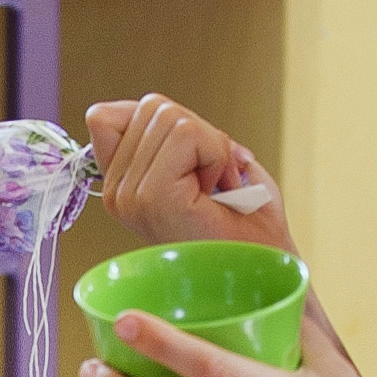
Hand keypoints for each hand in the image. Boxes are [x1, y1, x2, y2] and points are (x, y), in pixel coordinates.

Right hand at [86, 95, 291, 250]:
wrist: (270, 270)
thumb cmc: (246, 222)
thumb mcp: (200, 160)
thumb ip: (167, 131)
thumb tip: (150, 105)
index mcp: (119, 186)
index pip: (107, 115)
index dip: (162, 122)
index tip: (191, 162)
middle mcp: (116, 194)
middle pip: (151, 108)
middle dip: (199, 133)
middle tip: (215, 180)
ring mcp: (131, 198)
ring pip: (170, 117)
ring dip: (212, 146)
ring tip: (219, 188)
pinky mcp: (154, 199)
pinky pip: (186, 135)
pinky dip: (217, 154)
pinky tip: (221, 191)